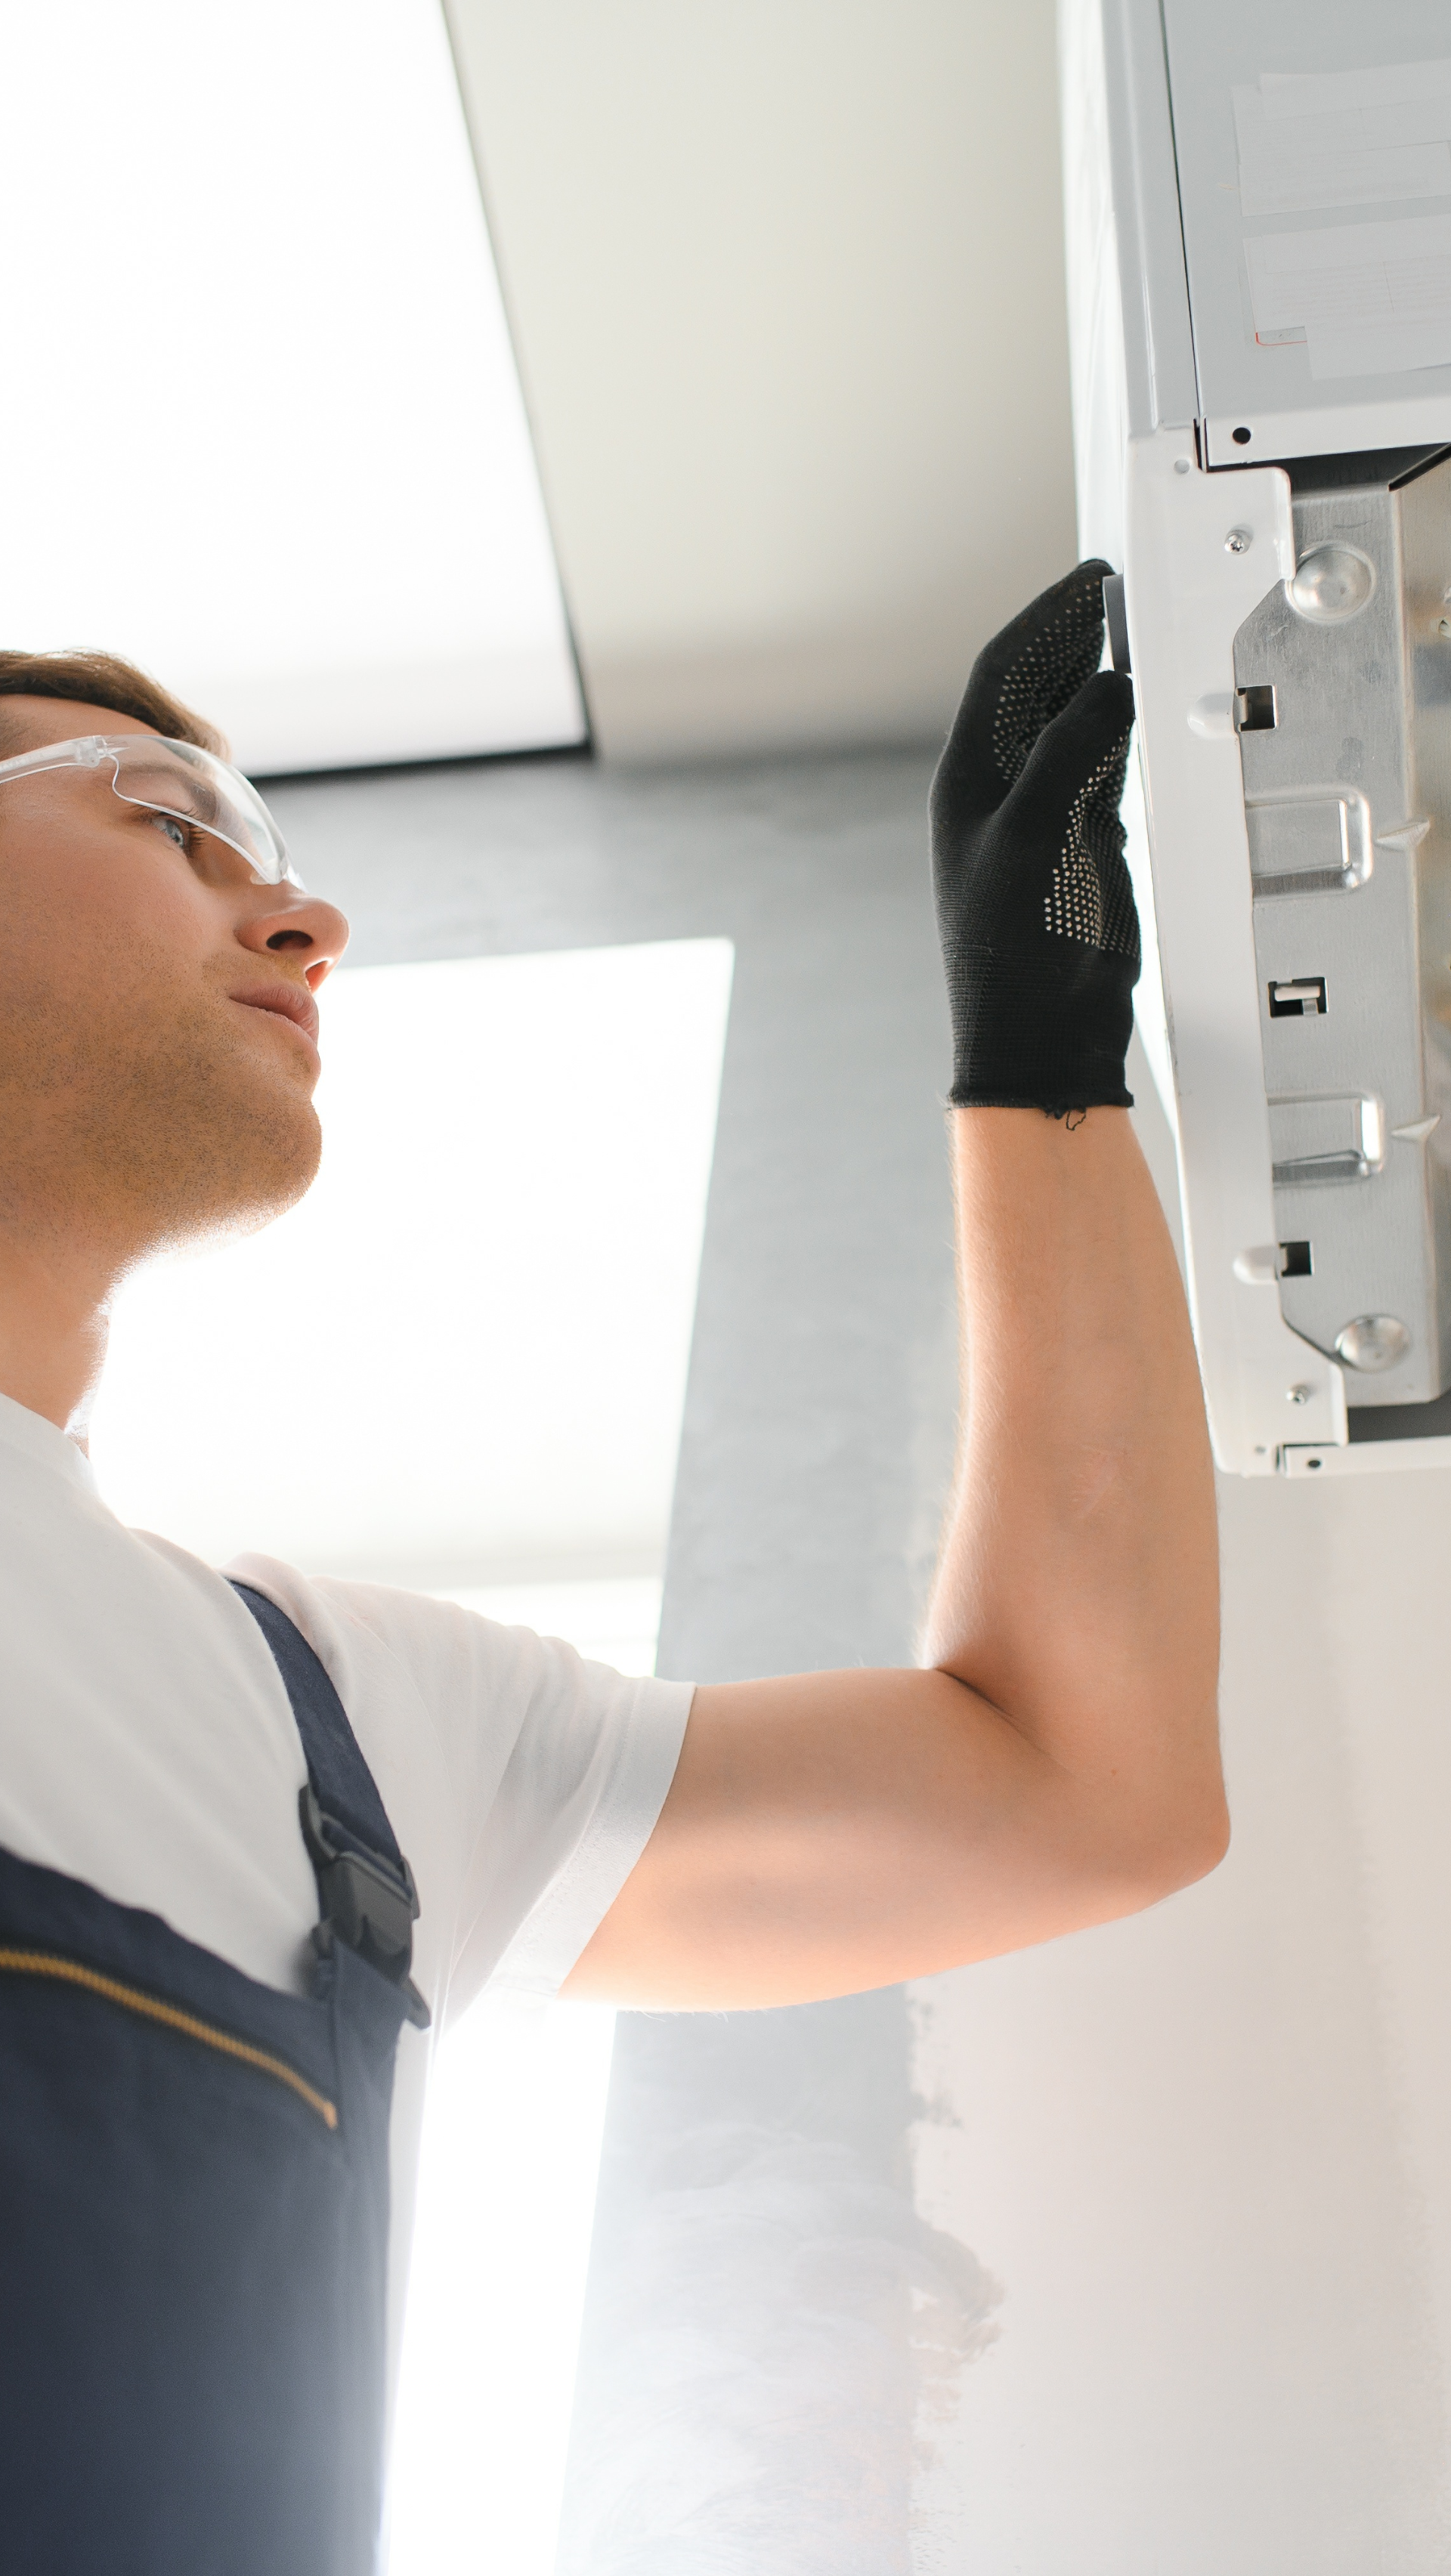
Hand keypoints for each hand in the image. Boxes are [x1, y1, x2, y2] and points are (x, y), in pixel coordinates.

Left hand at [931, 560, 1138, 1114]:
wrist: (1044, 1033)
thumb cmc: (1014, 952)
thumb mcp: (1035, 835)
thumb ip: (1071, 753)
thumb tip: (1109, 686)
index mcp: (969, 781)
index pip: (1004, 674)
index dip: (1043, 620)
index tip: (1086, 583)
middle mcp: (1001, 792)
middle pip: (1038, 689)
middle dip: (1073, 636)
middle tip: (1114, 592)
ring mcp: (1044, 816)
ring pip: (1073, 724)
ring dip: (1099, 677)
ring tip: (1134, 630)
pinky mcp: (1083, 843)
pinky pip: (1104, 767)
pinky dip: (1124, 731)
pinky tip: (1142, 707)